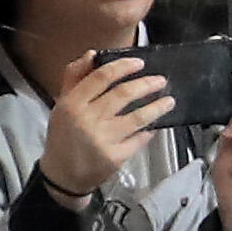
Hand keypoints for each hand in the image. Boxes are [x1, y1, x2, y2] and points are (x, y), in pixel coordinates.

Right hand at [34, 47, 173, 198]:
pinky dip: (149, 132)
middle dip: (146, 85)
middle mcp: (87, 120)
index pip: (101, 77)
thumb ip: (75, 78)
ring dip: (157, 107)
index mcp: (72, 104)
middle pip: (123, 94)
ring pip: (137, 118)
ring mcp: (103, 140)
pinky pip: (139, 139)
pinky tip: (154, 127)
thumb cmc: (64, 136)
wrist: (62, 175)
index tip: (140, 63)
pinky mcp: (115, 157)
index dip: (123, 67)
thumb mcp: (62, 105)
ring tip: (169, 101)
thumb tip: (92, 54)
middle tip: (161, 80)